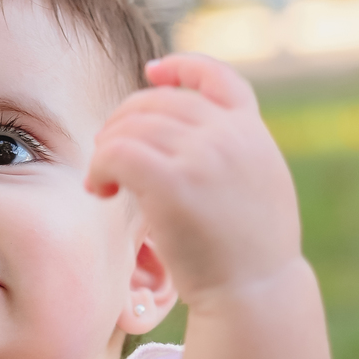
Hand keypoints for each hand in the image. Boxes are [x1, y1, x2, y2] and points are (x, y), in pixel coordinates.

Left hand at [85, 53, 301, 304]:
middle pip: (159, 102)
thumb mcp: (259, 186)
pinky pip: (117, 153)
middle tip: (106, 154)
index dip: (182, 66)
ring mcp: (203, 156)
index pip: (217, 77)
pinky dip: (98, 167)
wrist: (255, 292)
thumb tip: (187, 129)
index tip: (152, 70)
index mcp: (252, 133)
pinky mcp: (173, 182)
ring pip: (131, 127)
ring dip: (106, 150)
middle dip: (124, 121)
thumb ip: (232, 151)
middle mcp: (230, 136)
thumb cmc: (247, 253)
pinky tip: (99, 190)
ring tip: (102, 182)